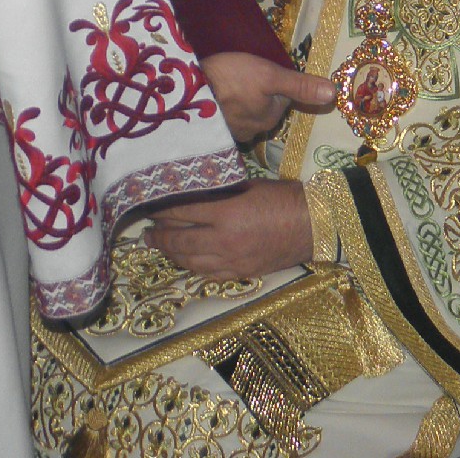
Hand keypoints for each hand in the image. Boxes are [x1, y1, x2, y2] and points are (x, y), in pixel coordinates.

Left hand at [145, 180, 310, 277]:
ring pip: (190, 261)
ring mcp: (231, 260)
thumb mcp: (248, 185)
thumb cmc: (283, 197)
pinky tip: (185, 261)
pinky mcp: (240, 273)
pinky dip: (192, 267)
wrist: (313, 224)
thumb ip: (219, 191)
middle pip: (179, 240)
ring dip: (171, 253)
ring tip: (160, 246)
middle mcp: (224, 239)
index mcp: (226, 213)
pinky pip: (208, 274)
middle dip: (159, 235)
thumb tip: (192, 191)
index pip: (182, 211)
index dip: (162, 208)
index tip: (150, 204)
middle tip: (146, 230)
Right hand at [202, 51, 335, 143]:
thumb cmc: (232, 79)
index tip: (260, 69)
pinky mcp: (211, 129)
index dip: (275, 81)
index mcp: (269, 118)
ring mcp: (230, 132)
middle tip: (242, 72)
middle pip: (264, 106)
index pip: (283, 99)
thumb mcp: (270, 75)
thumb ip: (300, 85)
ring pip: (244, 111)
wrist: (184, 90)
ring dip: (239, 98)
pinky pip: (225, 115)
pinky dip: (223, 105)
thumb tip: (334, 94)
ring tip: (227, 81)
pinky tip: (214, 92)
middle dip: (258, 92)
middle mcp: (252, 131)